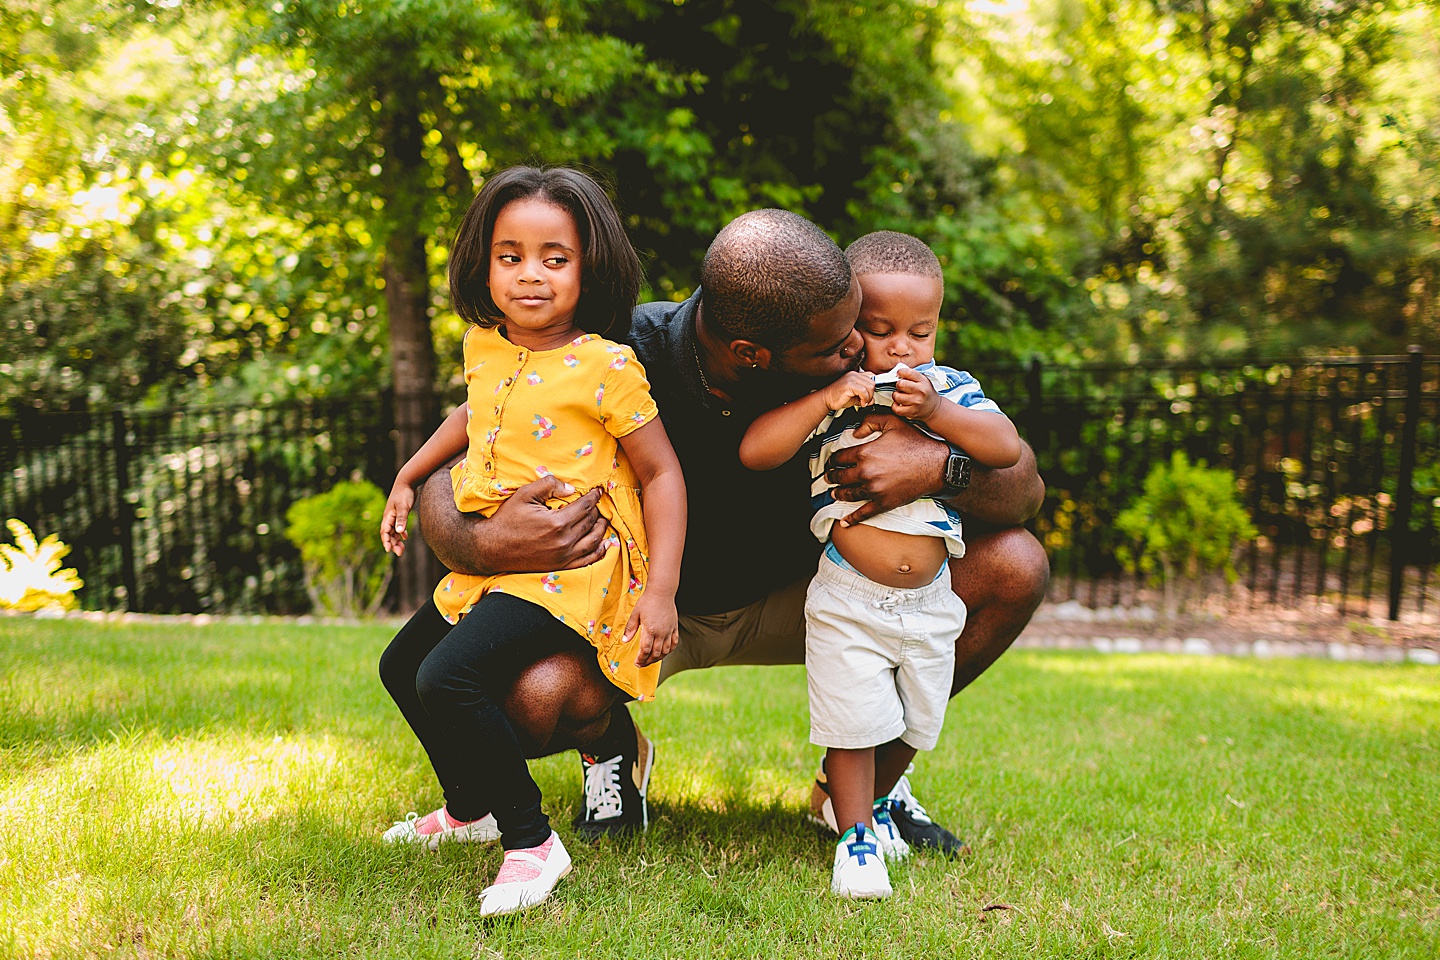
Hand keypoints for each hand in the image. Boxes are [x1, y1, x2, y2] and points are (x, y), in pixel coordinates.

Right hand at [380, 482, 415, 555]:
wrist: (407, 482)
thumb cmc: (404, 494)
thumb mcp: (403, 507)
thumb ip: (402, 519)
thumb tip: (399, 532)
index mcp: (388, 516)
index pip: (384, 532)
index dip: (386, 541)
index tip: (389, 550)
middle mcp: (389, 517)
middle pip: (388, 534)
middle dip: (392, 544)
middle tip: (399, 553)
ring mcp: (394, 515)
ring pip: (393, 531)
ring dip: (396, 540)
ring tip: (401, 549)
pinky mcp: (400, 513)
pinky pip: (398, 526)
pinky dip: (401, 532)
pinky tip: (405, 537)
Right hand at [482, 476, 609, 571]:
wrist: (492, 548)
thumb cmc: (507, 519)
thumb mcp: (524, 494)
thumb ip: (549, 485)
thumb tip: (572, 488)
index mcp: (557, 522)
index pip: (585, 507)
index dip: (594, 497)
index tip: (598, 491)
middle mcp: (564, 541)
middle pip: (590, 523)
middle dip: (597, 511)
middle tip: (597, 504)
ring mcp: (563, 556)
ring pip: (593, 541)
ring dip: (601, 529)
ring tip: (602, 520)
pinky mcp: (560, 566)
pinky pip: (587, 561)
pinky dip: (599, 552)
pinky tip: (604, 544)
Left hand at [623, 591, 679, 666]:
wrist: (662, 592)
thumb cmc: (647, 601)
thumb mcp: (635, 614)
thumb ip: (630, 629)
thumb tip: (624, 641)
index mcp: (650, 630)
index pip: (645, 650)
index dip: (640, 659)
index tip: (636, 663)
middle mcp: (661, 633)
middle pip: (655, 653)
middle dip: (648, 661)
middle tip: (641, 664)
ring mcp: (669, 631)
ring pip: (666, 651)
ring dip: (658, 658)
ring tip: (651, 660)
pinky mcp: (674, 628)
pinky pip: (674, 643)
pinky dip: (669, 650)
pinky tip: (664, 652)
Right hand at [820, 370, 875, 411]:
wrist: (826, 399)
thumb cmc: (838, 397)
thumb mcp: (855, 396)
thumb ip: (864, 396)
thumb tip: (872, 400)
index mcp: (855, 375)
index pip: (871, 376)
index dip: (873, 388)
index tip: (870, 396)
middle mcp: (854, 374)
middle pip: (872, 382)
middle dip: (871, 394)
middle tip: (866, 401)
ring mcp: (851, 378)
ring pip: (870, 386)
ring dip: (868, 397)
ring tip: (862, 402)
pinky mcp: (849, 384)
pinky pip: (863, 391)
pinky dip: (865, 399)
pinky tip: (860, 403)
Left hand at [824, 411, 947, 526]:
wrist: (936, 465)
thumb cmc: (915, 442)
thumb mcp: (893, 422)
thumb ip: (871, 421)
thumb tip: (854, 432)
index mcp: (864, 452)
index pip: (839, 458)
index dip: (833, 460)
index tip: (831, 462)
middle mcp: (865, 472)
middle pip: (840, 477)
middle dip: (832, 477)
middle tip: (828, 477)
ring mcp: (874, 490)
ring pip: (848, 494)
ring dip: (838, 494)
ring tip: (834, 493)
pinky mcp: (883, 503)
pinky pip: (863, 513)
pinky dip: (852, 518)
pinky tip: (844, 522)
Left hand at [890, 366, 939, 420]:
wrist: (934, 408)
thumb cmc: (926, 392)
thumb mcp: (923, 380)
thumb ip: (912, 376)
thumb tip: (897, 372)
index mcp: (923, 381)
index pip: (908, 372)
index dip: (900, 372)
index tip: (899, 374)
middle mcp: (921, 391)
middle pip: (900, 384)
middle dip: (898, 385)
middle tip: (901, 388)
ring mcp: (916, 402)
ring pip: (897, 396)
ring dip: (896, 396)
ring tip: (901, 396)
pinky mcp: (912, 412)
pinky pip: (896, 409)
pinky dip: (895, 406)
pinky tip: (899, 404)